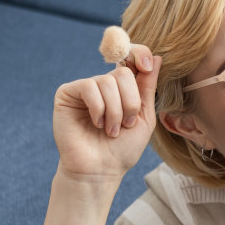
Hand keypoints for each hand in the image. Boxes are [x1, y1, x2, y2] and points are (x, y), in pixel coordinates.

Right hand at [52, 45, 160, 186]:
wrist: (100, 171)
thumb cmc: (122, 149)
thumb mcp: (143, 118)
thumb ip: (148, 88)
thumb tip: (157, 57)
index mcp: (121, 88)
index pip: (130, 57)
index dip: (140, 54)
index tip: (148, 66)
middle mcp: (102, 84)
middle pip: (123, 73)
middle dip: (130, 103)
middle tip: (124, 125)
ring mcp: (84, 88)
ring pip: (107, 82)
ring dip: (115, 112)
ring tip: (110, 131)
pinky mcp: (67, 93)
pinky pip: (89, 87)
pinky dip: (98, 109)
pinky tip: (96, 124)